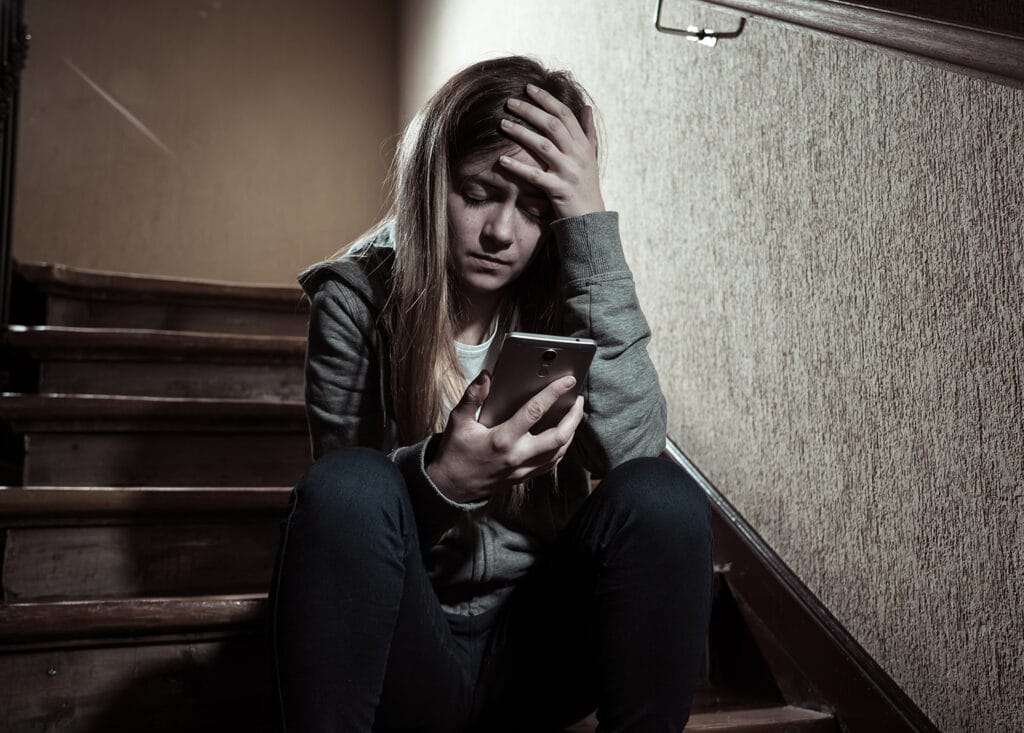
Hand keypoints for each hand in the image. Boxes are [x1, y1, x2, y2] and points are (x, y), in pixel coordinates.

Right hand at [426, 370, 584, 502]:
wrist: (450, 487)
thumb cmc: (455, 451)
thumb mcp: (458, 420)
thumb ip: (473, 396)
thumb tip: (486, 375)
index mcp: (502, 439)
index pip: (535, 412)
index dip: (554, 393)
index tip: (568, 381)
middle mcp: (517, 456)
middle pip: (558, 437)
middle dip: (574, 417)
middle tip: (578, 400)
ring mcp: (523, 469)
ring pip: (559, 452)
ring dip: (571, 432)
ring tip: (574, 415)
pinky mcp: (524, 477)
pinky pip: (551, 463)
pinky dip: (562, 448)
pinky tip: (562, 436)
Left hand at [499, 84, 604, 218]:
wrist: (590, 218)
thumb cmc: (586, 186)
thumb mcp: (591, 157)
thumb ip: (588, 131)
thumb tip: (586, 107)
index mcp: (583, 145)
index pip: (565, 114)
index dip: (547, 99)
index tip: (529, 88)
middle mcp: (577, 155)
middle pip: (553, 125)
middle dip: (530, 111)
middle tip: (510, 102)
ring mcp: (568, 172)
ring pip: (543, 146)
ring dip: (522, 133)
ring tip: (502, 124)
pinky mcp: (559, 190)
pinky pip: (535, 176)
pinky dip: (518, 167)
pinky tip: (502, 160)